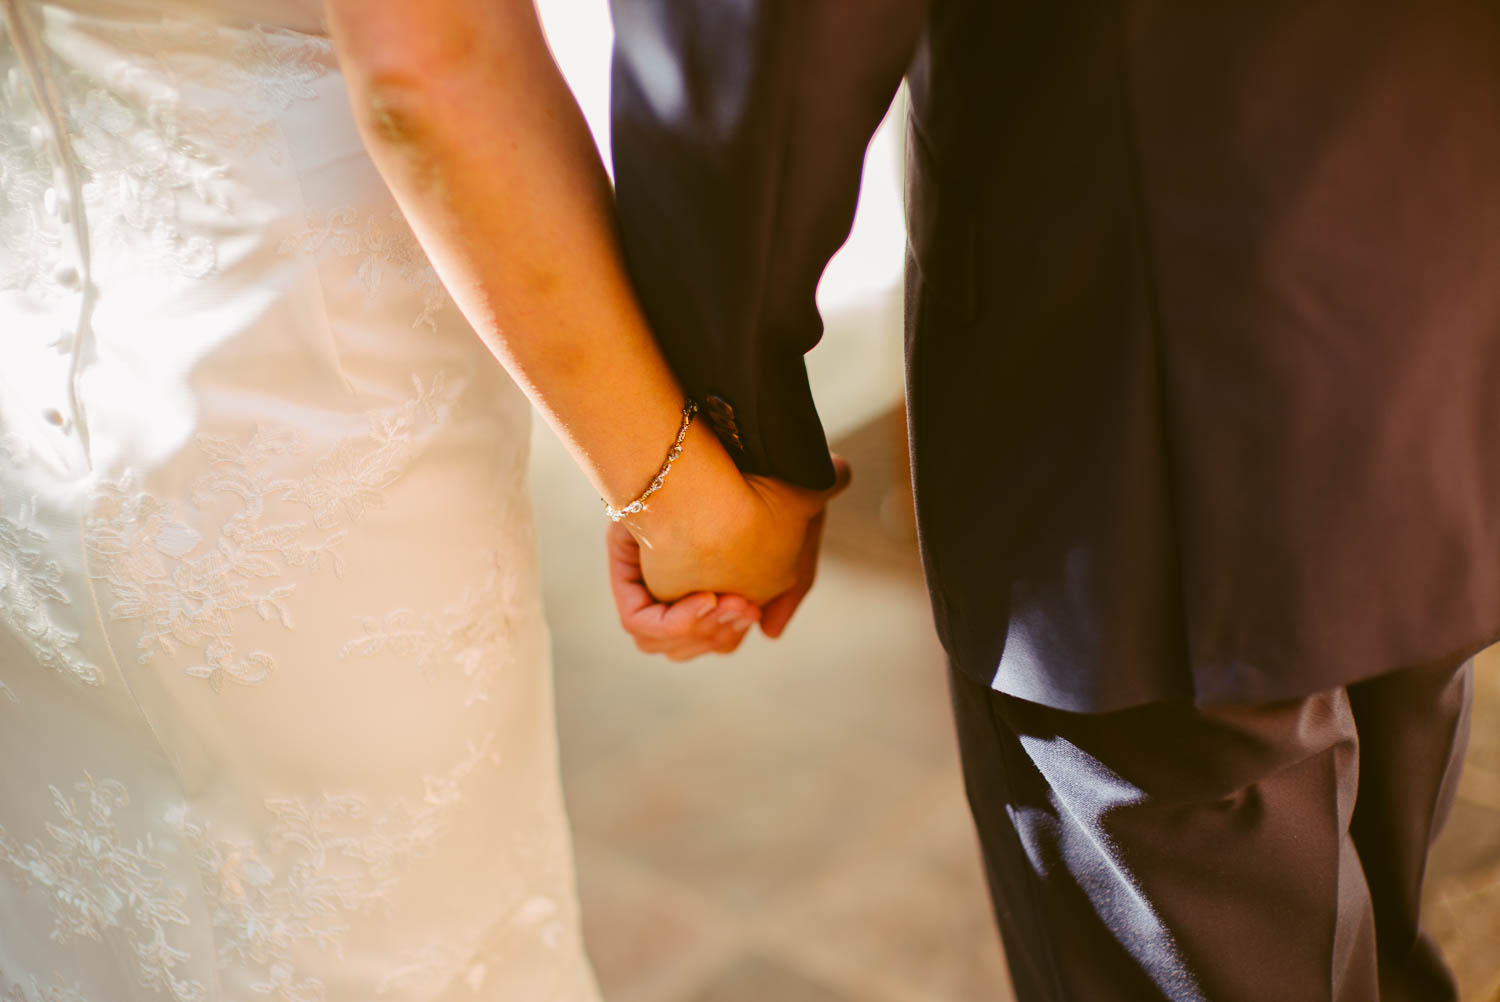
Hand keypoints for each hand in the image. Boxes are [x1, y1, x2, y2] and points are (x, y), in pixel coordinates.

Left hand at [607, 455, 850, 657]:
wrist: (726, 452)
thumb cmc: (765, 481)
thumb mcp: (799, 531)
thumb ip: (796, 584)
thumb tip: (771, 633)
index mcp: (708, 581)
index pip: (716, 635)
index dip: (731, 630)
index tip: (753, 608)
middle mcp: (671, 585)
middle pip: (690, 643)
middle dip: (717, 633)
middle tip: (741, 606)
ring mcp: (647, 582)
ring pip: (661, 642)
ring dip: (698, 629)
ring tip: (723, 601)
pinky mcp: (627, 574)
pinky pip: (638, 622)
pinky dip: (673, 621)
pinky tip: (705, 597)